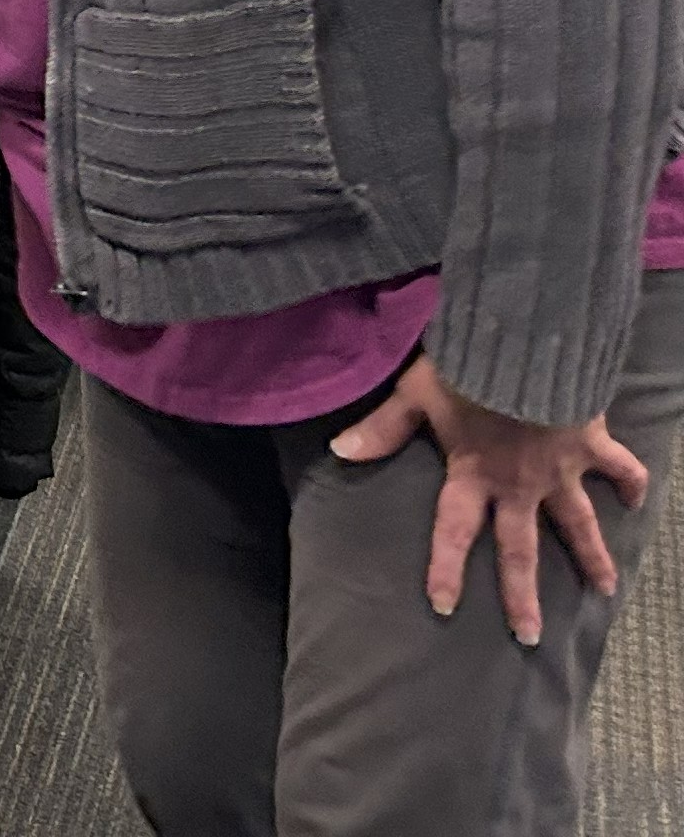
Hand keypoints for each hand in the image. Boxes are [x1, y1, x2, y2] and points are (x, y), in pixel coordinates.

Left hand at [330, 356, 648, 646]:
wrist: (525, 342)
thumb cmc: (464, 365)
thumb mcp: (415, 393)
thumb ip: (382, 427)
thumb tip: (339, 451)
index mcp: (473, 474)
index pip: (453, 531)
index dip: (446, 568)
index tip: (443, 606)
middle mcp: (519, 484)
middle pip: (519, 550)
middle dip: (522, 595)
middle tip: (529, 635)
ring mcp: (560, 470)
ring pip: (579, 524)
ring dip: (593, 557)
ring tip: (606, 590)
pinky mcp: (592, 445)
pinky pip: (620, 470)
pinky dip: (631, 484)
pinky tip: (638, 501)